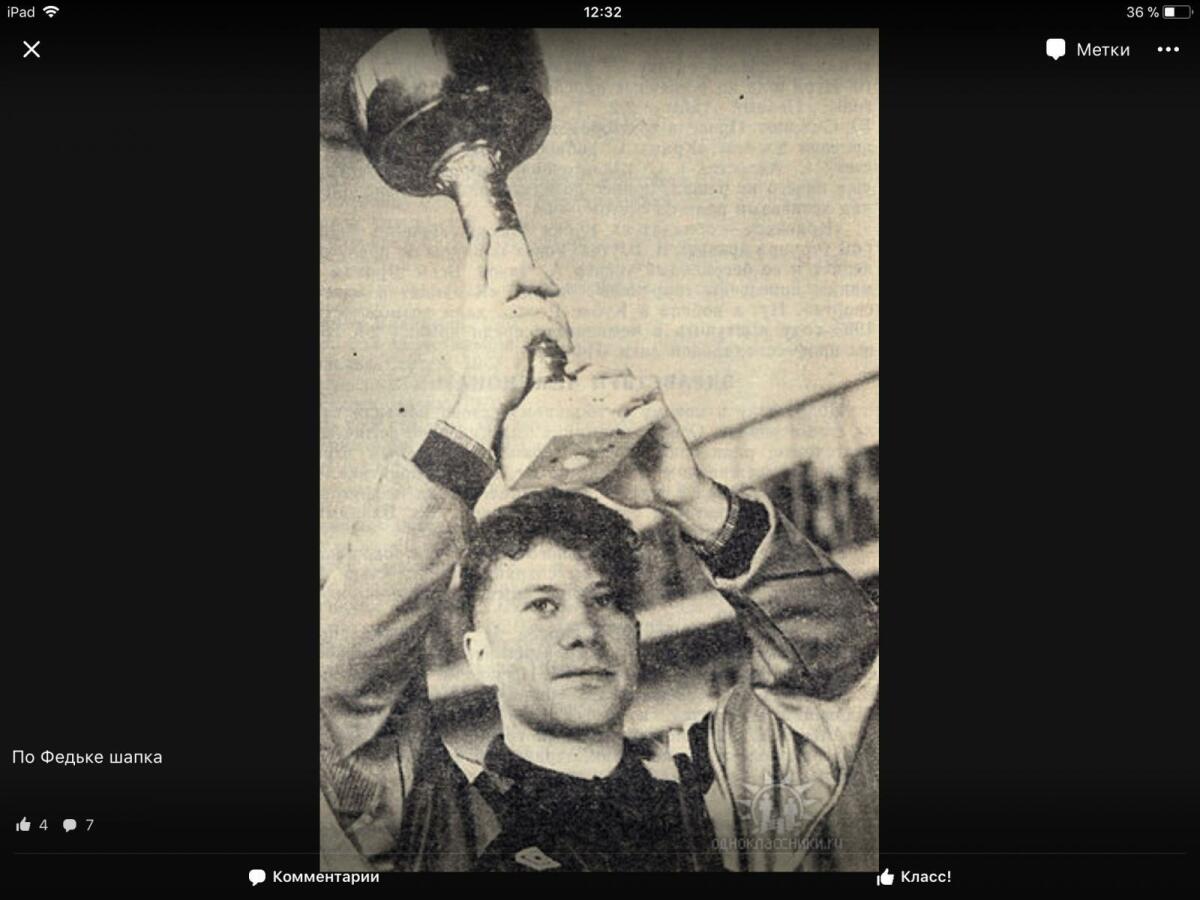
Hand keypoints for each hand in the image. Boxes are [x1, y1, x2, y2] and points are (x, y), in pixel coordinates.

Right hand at [443, 230, 572, 449]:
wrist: (483, 399)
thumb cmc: (490, 378)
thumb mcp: (493, 343)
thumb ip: (506, 322)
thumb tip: (536, 309)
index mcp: (473, 310)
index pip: (472, 273)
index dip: (478, 252)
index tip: (484, 235)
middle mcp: (482, 308)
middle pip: (514, 276)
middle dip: (538, 277)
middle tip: (555, 290)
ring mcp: (497, 317)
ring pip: (539, 303)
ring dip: (559, 321)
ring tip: (566, 340)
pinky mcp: (514, 330)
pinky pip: (548, 322)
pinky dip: (562, 335)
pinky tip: (566, 349)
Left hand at [576, 364, 729, 541]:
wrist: (667, 500)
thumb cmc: (634, 483)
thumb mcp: (599, 477)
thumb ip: (579, 471)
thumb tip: (548, 474)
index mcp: (616, 415)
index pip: (602, 380)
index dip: (585, 369)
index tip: (568, 371)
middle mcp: (635, 409)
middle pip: (620, 373)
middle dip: (600, 371)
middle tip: (582, 381)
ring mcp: (653, 416)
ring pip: (643, 383)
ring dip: (623, 388)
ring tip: (607, 404)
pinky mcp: (669, 427)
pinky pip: (658, 408)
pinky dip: (642, 413)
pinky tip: (627, 425)